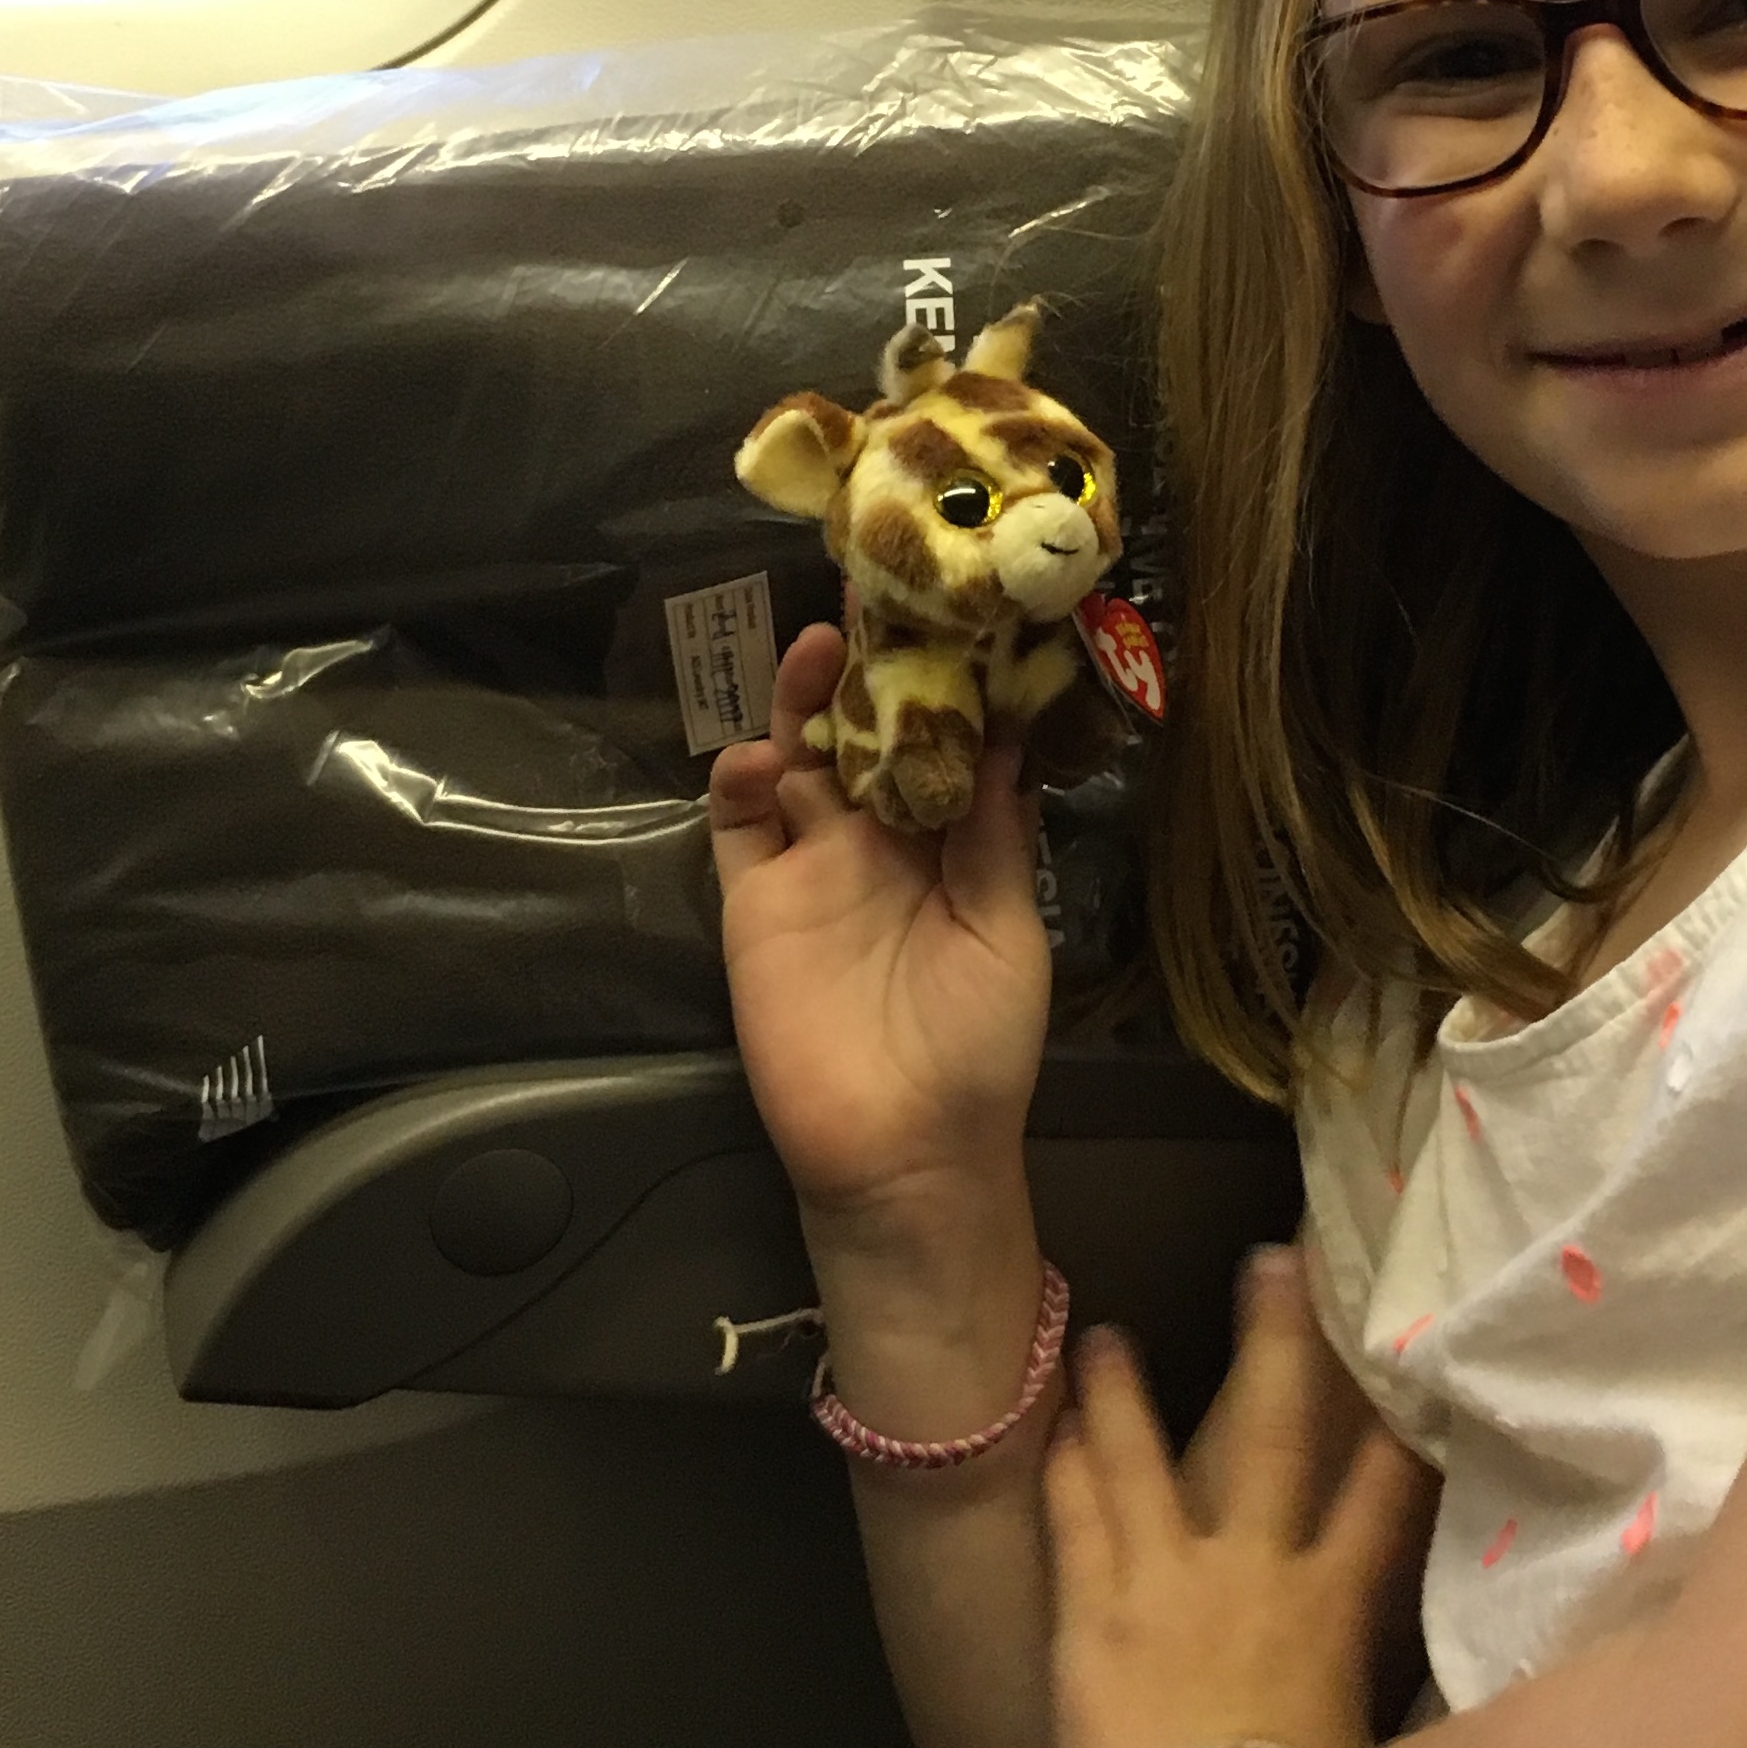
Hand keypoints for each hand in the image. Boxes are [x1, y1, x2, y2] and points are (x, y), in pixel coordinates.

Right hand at [709, 620, 1051, 1221]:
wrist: (905, 1154)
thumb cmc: (978, 1050)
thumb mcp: (1010, 932)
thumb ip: (997, 835)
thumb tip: (1011, 731)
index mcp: (949, 841)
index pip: (940, 737)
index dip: (938, 677)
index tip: (950, 606)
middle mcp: (876, 840)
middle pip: (859, 731)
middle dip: (862, 666)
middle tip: (869, 593)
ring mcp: (810, 867)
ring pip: (795, 759)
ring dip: (800, 701)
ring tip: (815, 648)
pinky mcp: (754, 903)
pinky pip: (734, 826)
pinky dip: (739, 780)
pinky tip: (760, 757)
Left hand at [1042, 1249, 1439, 1747]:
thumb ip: (1418, 1716)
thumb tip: (1486, 1720)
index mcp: (1335, 1610)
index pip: (1390, 1494)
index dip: (1405, 1418)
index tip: (1413, 1348)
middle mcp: (1255, 1572)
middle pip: (1270, 1434)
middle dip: (1276, 1342)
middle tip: (1273, 1258)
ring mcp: (1168, 1583)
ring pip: (1143, 1459)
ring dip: (1121, 1392)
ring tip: (1101, 1330)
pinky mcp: (1092, 1613)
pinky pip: (1076, 1519)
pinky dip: (1065, 1468)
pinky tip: (1052, 1423)